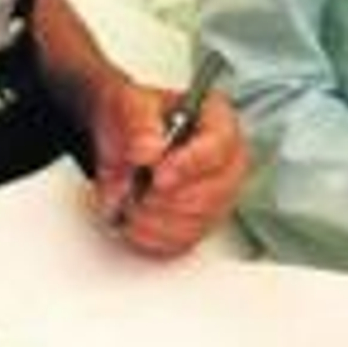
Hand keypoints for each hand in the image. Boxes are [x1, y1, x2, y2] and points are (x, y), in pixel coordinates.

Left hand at [90, 78, 248, 256]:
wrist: (120, 140)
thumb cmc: (133, 118)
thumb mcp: (128, 105)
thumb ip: (138, 123)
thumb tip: (150, 149)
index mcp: (217, 119)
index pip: (219, 146)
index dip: (189, 165)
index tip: (158, 176)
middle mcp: (227, 159)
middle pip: (214, 191)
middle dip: (165, 196)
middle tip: (134, 188)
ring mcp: (218, 195)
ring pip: (197, 221)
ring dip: (154, 216)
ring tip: (129, 199)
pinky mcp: (200, 223)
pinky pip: (183, 241)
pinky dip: (151, 234)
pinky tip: (135, 216)